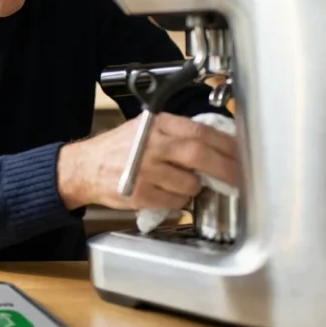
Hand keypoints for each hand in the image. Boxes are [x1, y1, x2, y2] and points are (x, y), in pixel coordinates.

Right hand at [56, 112, 238, 210]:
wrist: (84, 167)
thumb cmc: (118, 150)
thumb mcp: (145, 129)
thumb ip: (177, 133)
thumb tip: (218, 145)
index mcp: (156, 124)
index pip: (201, 132)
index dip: (227, 145)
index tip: (241, 155)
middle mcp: (151, 144)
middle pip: (200, 154)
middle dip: (226, 169)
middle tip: (238, 179)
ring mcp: (145, 170)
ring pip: (190, 183)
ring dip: (197, 188)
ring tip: (189, 185)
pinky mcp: (140, 193)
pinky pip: (175, 201)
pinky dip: (180, 201)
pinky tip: (170, 194)